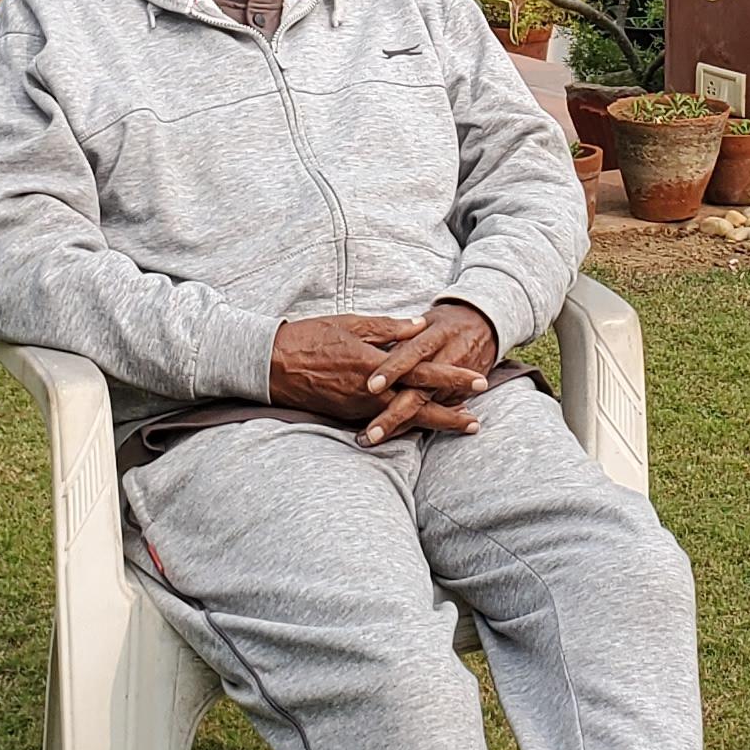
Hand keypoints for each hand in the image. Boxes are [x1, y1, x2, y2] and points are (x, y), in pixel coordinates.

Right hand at [264, 303, 502, 444]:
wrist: (271, 365)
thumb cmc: (310, 337)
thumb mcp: (351, 324)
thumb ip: (388, 328)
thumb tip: (420, 326)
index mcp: (375, 364)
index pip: (423, 372)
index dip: (453, 377)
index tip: (479, 380)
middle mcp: (370, 392)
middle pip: (419, 406)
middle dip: (450, 413)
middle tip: (477, 421)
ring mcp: (358, 408)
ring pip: (403, 419)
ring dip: (431, 423)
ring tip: (457, 425)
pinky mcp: (347, 416)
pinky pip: (383, 422)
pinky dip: (405, 424)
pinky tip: (420, 425)